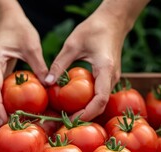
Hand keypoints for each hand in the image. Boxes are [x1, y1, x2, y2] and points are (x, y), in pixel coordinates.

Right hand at [0, 4, 47, 124]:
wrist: (7, 18)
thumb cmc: (19, 28)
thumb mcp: (32, 45)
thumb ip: (39, 66)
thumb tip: (49, 85)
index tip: (4, 120)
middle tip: (9, 126)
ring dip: (0, 106)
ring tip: (12, 121)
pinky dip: (4, 98)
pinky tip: (14, 107)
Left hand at [45, 0, 148, 120]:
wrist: (114, 20)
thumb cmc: (94, 28)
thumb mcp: (72, 44)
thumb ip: (59, 65)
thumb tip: (46, 84)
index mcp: (105, 70)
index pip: (100, 99)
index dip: (87, 113)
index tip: (72, 120)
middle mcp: (112, 78)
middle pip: (101, 105)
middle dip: (85, 116)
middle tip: (65, 122)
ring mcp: (112, 78)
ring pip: (101, 101)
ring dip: (86, 110)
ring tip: (68, 115)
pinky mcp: (108, 77)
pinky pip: (100, 94)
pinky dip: (88, 102)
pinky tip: (74, 103)